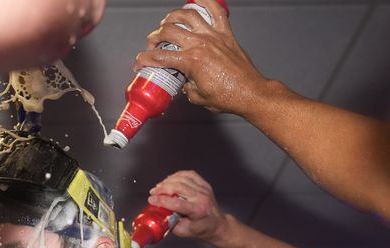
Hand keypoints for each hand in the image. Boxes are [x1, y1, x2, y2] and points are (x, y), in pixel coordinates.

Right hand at [133, 0, 267, 115]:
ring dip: (172, 17)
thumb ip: (185, 86)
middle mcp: (201, 44)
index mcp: (191, 61)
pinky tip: (196, 0)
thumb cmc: (228, 96)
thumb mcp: (197, 97)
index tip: (139, 63)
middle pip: (168, 31)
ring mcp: (213, 36)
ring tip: (167, 23)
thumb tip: (182, 80)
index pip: (159, 57)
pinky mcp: (225, 33)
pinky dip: (204, 1)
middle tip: (152, 44)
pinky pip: (215, 10)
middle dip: (154, 37)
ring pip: (187, 14)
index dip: (143, 60)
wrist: (250, 93)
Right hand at [148, 170, 228, 243]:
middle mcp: (202, 197)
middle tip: (153, 192)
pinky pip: (189, 174)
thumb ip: (170, 223)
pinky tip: (170, 179)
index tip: (151, 200)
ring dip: (168, 181)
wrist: (217, 224)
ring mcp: (204, 189)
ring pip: (182, 179)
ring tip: (159, 186)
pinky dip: (177, 175)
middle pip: (178, 187)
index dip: (161, 200)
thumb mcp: (184, 232)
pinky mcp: (204, 184)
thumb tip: (158, 214)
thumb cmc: (201, 229)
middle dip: (162, 188)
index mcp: (197, 211)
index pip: (176, 203)